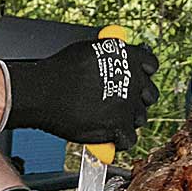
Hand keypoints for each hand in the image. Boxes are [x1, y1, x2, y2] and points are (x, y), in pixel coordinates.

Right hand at [2, 36, 159, 149]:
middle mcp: (133, 80)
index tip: (137, 81)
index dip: (143, 74)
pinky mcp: (118, 126)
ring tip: (108, 119)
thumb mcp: (89, 50)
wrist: (40, 92)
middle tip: (122, 104)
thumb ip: (110, 54)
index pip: (151, 65)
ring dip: (127, 120)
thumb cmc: (57, 71)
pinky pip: (129, 138)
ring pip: (139, 118)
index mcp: (128, 57)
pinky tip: (107, 136)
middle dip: (138, 100)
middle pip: (149, 95)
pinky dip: (118, 140)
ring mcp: (127, 104)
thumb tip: (118, 55)